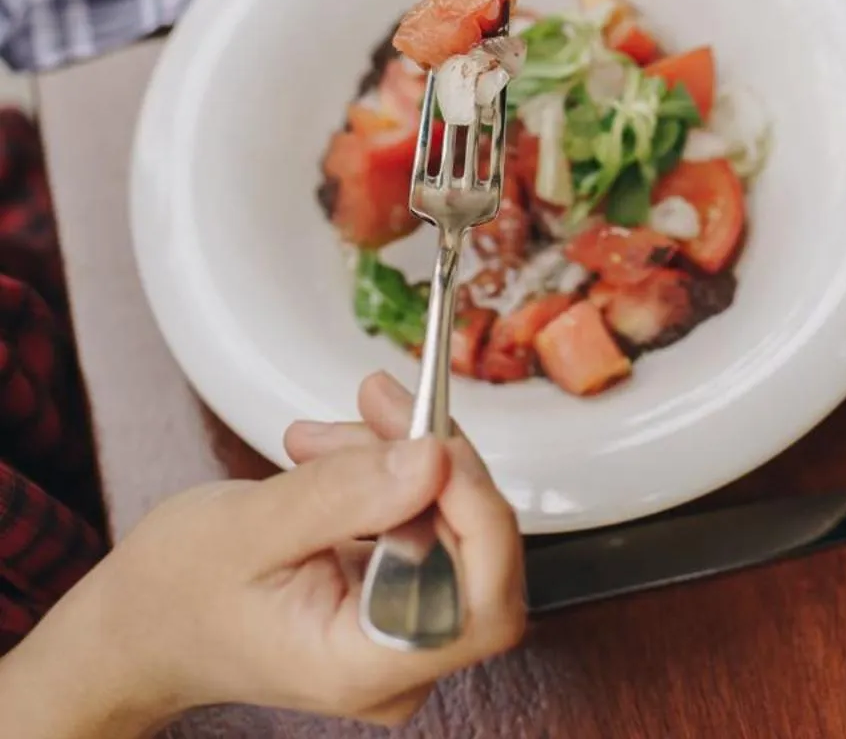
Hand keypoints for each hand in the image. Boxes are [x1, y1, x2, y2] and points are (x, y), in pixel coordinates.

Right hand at [14, 372, 523, 734]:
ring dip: (397, 460)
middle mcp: (397, 662)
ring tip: (320, 438)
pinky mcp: (390, 597)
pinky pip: (419, 521)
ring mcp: (397, 632)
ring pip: (448, 523)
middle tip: (377, 402)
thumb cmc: (175, 595)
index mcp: (364, 667)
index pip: (482, 605)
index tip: (437, 441)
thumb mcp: (249, 529)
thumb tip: (434, 458)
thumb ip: (345, 495)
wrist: (138, 626)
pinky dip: (383, 476)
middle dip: (432, 464)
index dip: (480, 515)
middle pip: (476, 551)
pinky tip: (328, 454)